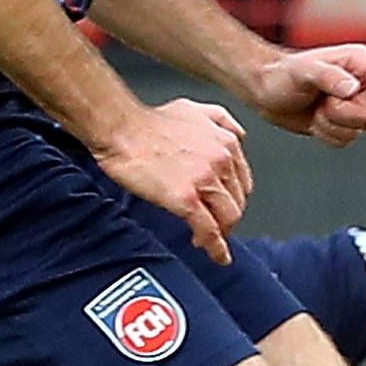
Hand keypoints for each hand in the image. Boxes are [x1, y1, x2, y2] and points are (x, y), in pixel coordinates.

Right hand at [99, 96, 253, 259]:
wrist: (122, 129)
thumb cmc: (149, 122)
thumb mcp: (194, 110)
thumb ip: (221, 121)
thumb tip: (236, 135)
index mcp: (226, 142)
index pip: (243, 180)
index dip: (234, 197)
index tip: (225, 205)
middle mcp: (222, 160)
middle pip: (238, 200)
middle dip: (228, 217)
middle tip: (217, 226)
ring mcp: (205, 180)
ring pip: (228, 216)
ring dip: (222, 233)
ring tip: (210, 240)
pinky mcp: (186, 198)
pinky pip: (209, 229)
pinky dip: (216, 247)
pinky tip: (217, 255)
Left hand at [255, 43, 365, 144]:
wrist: (263, 90)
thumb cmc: (281, 74)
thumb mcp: (303, 72)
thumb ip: (328, 77)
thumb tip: (353, 89)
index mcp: (360, 63)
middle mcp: (360, 83)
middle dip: (344, 115)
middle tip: (322, 103)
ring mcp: (352, 103)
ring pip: (358, 129)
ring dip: (332, 125)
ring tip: (315, 109)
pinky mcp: (341, 121)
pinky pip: (345, 139)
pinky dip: (326, 134)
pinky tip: (313, 120)